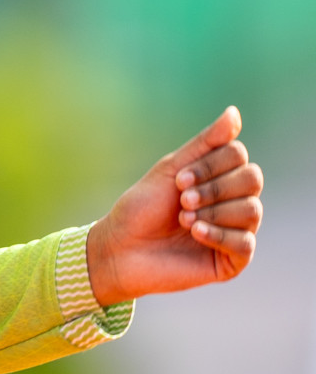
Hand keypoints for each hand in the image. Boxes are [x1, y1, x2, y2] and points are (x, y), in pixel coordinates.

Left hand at [86, 106, 262, 306]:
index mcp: (219, 177)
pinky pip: (245, 243)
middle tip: (182, 199)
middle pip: (251, 179)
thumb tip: (234, 112)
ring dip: (213, 210)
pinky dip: (218, 234)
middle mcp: (233, 202)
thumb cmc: (143, 207)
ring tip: (183, 219)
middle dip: (213, 187)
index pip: (238, 156)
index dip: (210, 165)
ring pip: (252, 210)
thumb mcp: (171, 169)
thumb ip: (205, 143)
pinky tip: (195, 232)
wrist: (121, 248)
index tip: (178, 179)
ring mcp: (235, 231)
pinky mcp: (232, 261)